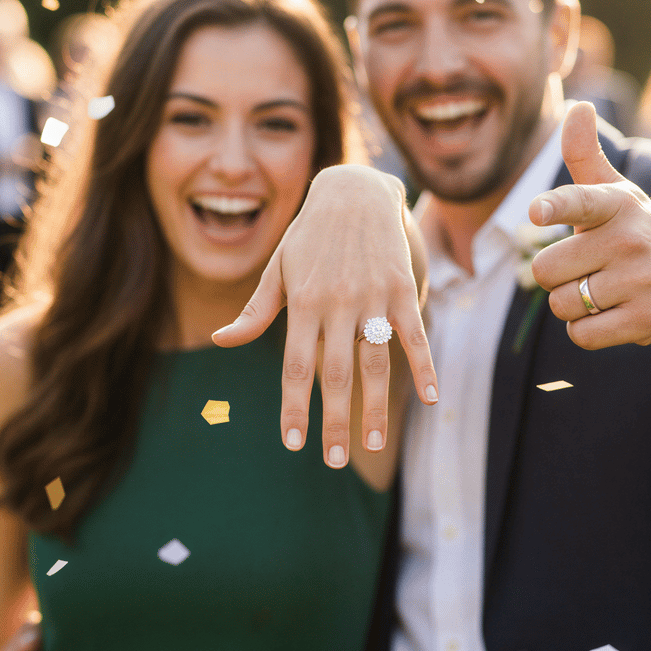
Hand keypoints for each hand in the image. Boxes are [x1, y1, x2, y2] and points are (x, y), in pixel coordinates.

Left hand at [213, 165, 437, 466]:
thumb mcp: (278, 268)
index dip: (294, 407)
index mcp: (302, 302)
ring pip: (375, 362)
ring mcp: (371, 296)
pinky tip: (430, 399)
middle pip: (335, 373)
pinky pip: (414, 335)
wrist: (353, 190)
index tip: (294, 444)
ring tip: (371, 443)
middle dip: (334, 420)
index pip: (295, 366)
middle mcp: (336, 302)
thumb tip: (219, 341)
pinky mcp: (401, 288)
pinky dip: (425, 367)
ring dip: (375, 406)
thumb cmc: (309, 234)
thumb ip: (256, 311)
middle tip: (332, 460)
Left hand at [530, 103, 650, 348]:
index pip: (579, 201)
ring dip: (571, 304)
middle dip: (555, 275)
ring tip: (599, 290)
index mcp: (615, 204)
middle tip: (583, 269)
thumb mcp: (616, 192)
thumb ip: (583, 154)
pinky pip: (582, 334)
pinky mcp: (645, 320)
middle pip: (546, 270)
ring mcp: (639, 281)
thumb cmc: (638, 229)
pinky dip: (585, 330)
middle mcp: (628, 240)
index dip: (555, 207)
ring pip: (562, 305)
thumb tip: (576, 105)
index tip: (537, 211)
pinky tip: (608, 314)